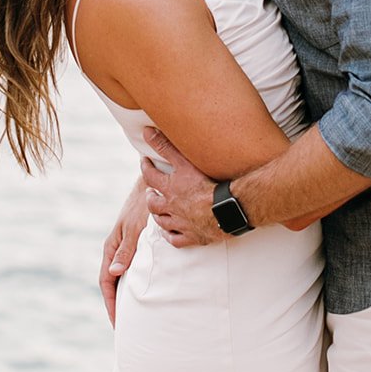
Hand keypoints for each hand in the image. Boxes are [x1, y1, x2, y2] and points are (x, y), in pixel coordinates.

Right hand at [100, 178, 149, 326]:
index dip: (111, 304)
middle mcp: (117, 248)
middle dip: (117, 304)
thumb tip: (114, 273)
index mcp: (111, 248)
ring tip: (135, 312)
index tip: (117, 323)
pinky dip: (136, 281)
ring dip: (126, 293)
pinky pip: (134, 267)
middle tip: (125, 325)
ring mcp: (127, 245)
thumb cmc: (142, 205)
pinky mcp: (137, 242)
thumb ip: (126, 250)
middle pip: (113, 282)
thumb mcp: (134, 228)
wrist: (152, 184)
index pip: (106, 283)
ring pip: (123, 275)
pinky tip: (146, 289)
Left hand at [139, 128, 220, 246]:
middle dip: (150, 196)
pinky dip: (171, 236)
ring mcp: (181, 224)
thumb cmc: (206, 185)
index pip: (150, 176)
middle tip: (151, 192)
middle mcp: (171, 207)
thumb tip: (147, 131)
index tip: (145, 162)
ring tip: (159, 211)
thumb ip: (165, 146)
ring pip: (162, 222)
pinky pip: (176, 240)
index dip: (146, 167)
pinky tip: (171, 233)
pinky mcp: (192, 237)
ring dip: (159, 216)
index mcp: (169, 189)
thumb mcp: (183, 162)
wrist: (225, 210)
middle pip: (153, 203)